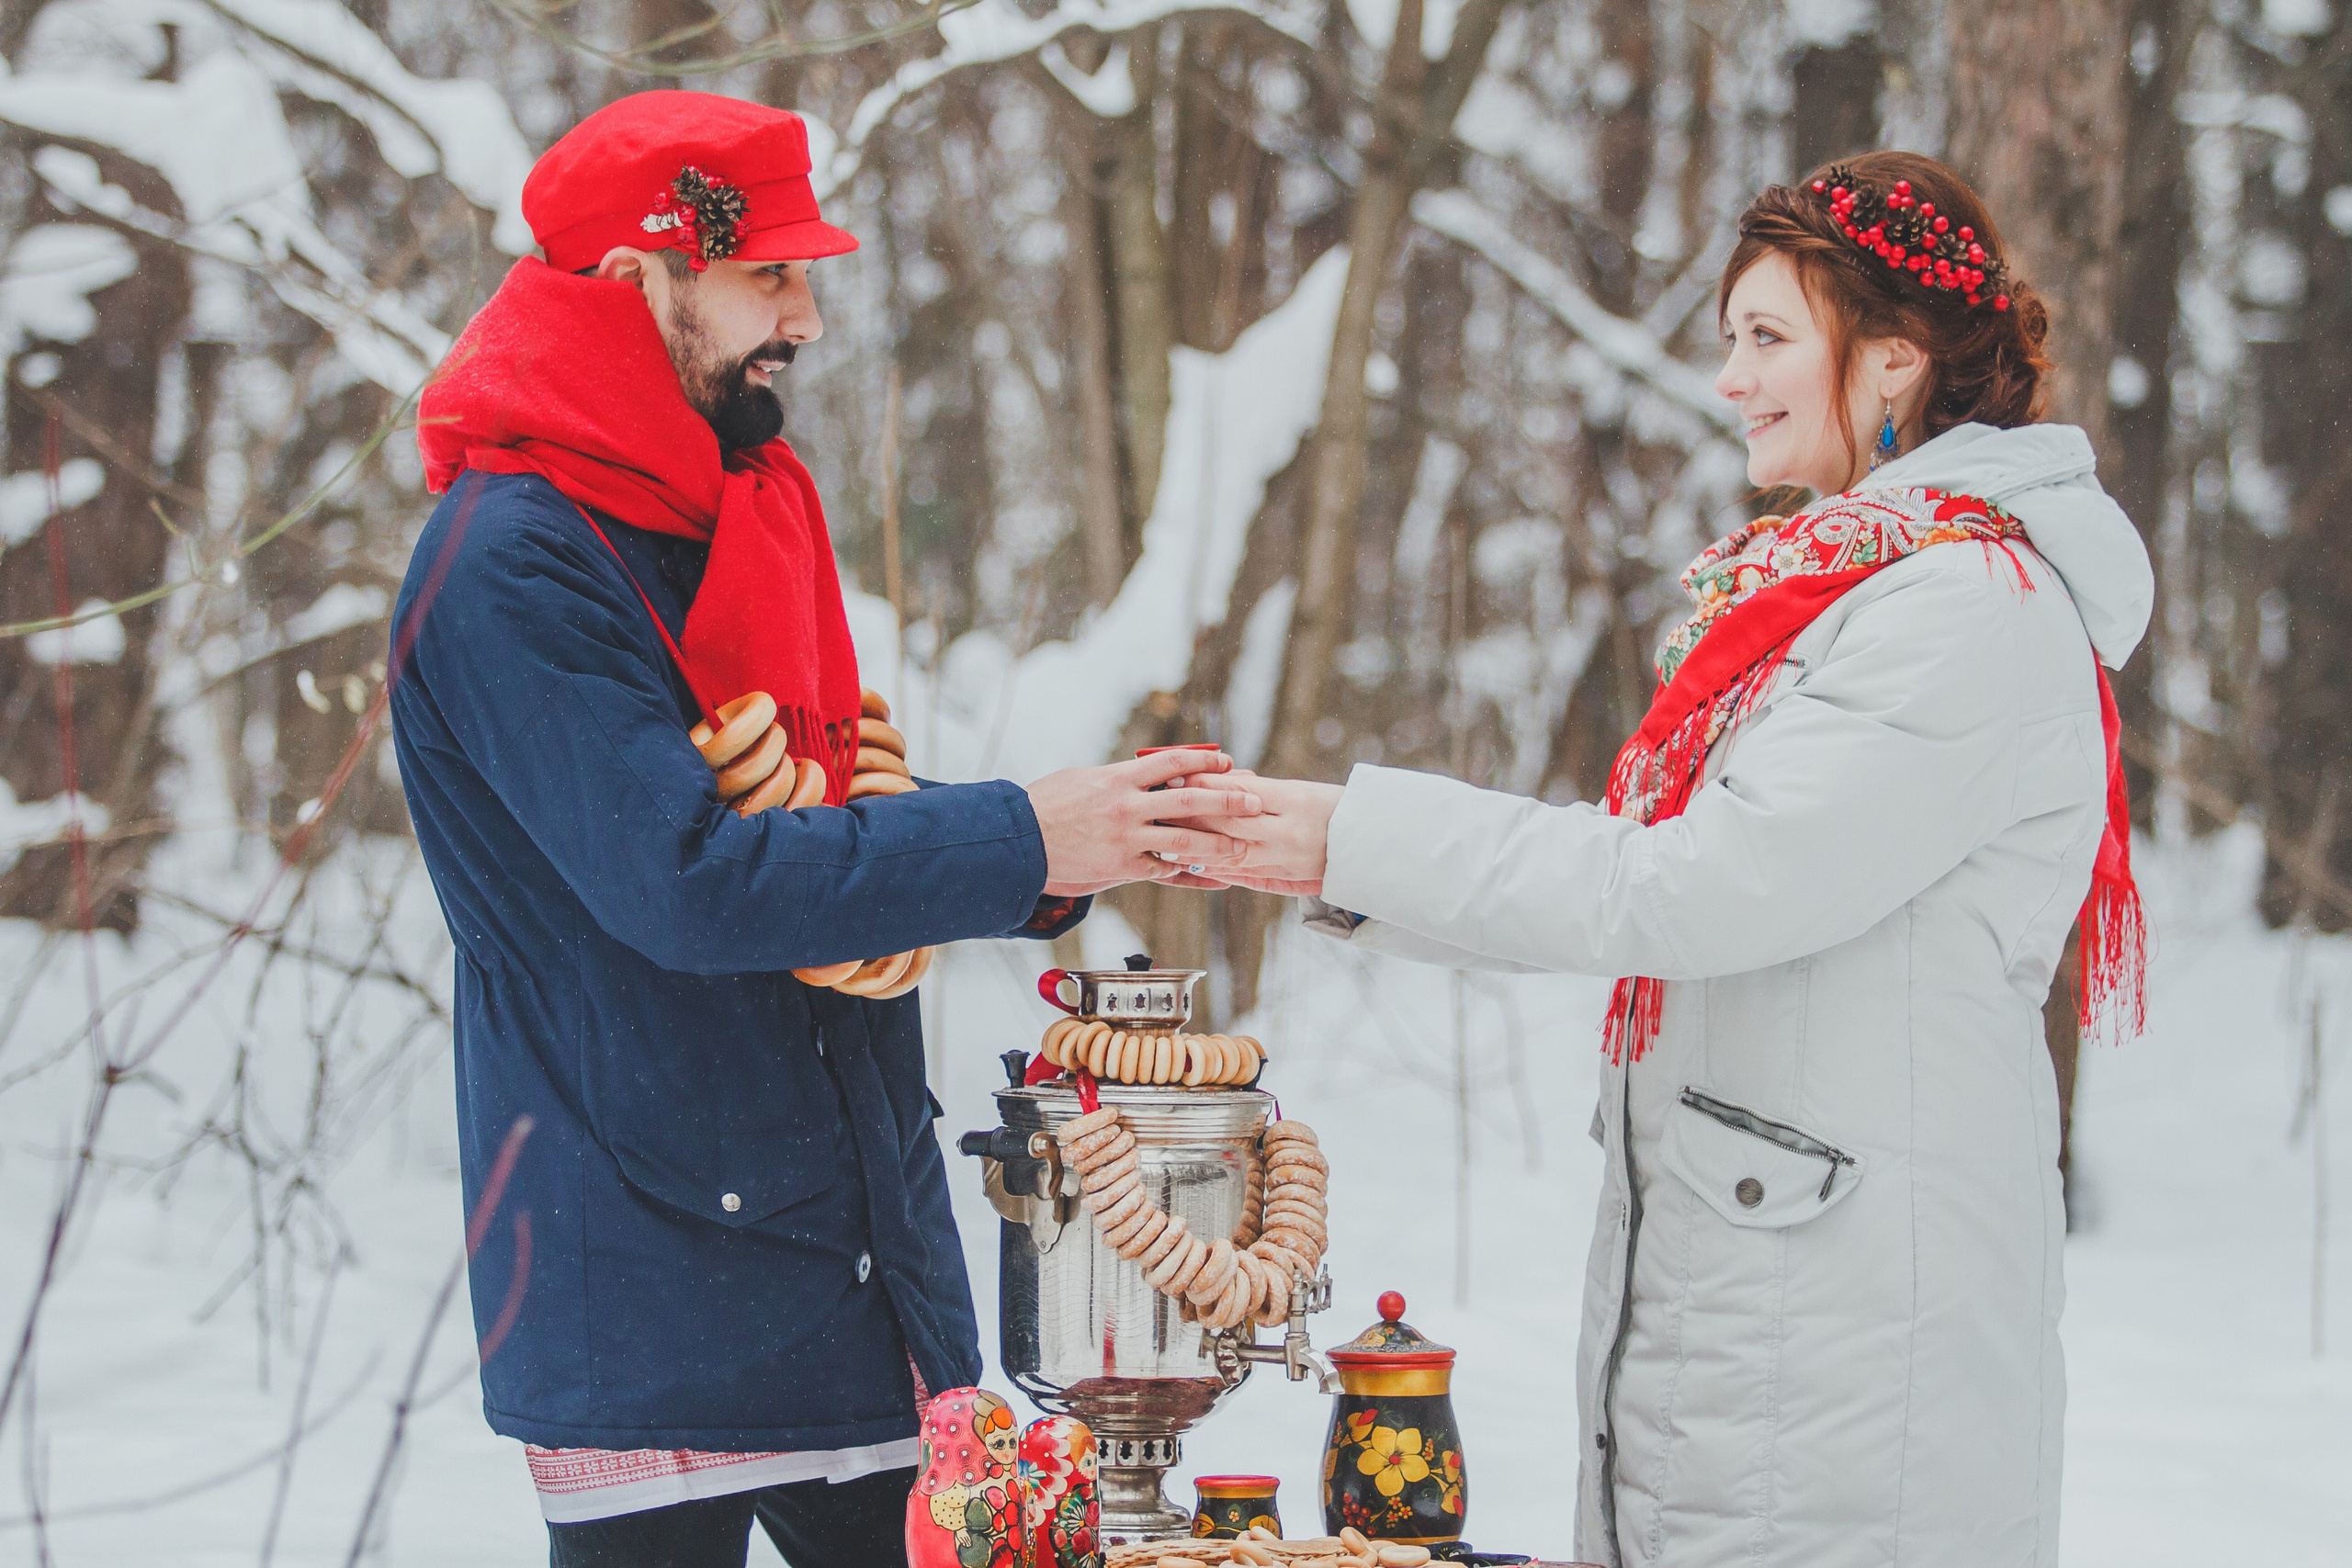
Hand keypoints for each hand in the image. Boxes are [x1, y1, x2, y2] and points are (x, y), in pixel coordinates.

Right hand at [1027, 750, 1263, 895]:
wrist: (1019, 842)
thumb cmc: (1047, 805)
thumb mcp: (1084, 778)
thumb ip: (1120, 778)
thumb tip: (1148, 772)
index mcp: (1119, 777)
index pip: (1173, 762)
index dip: (1205, 762)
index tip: (1228, 763)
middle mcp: (1128, 806)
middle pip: (1189, 800)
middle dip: (1227, 800)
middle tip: (1255, 802)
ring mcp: (1127, 839)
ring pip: (1184, 840)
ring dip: (1218, 844)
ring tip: (1243, 847)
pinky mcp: (1122, 867)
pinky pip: (1165, 871)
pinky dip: (1190, 874)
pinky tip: (1212, 877)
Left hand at [1161, 771, 1341, 895]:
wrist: (1369, 843)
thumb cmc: (1331, 806)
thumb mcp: (1299, 790)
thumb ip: (1259, 789)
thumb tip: (1218, 780)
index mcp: (1294, 800)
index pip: (1241, 791)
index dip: (1207, 784)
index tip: (1178, 775)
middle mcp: (1289, 830)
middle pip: (1232, 821)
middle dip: (1193, 813)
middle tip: (1162, 805)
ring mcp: (1286, 857)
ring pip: (1233, 852)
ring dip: (1197, 847)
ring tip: (1166, 840)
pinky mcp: (1285, 877)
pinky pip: (1244, 874)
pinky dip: (1216, 869)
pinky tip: (1194, 865)